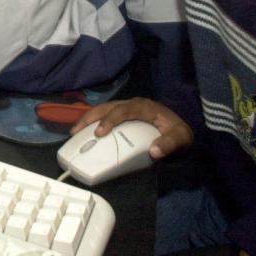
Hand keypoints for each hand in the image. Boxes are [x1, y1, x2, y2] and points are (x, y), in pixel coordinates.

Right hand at [69, 98, 193, 159]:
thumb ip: (170, 143)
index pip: (123, 110)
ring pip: (103, 109)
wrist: (179, 127)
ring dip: (88, 119)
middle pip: (107, 106)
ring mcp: (127, 108)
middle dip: (90, 117)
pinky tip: (83, 132)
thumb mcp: (181, 137)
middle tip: (76, 132)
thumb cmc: (178, 131)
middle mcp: (133, 104)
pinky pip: (105, 114)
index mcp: (144, 107)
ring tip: (74, 133)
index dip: (109, 119)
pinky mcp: (123, 114)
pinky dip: (92, 122)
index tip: (99, 133)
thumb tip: (155, 151)